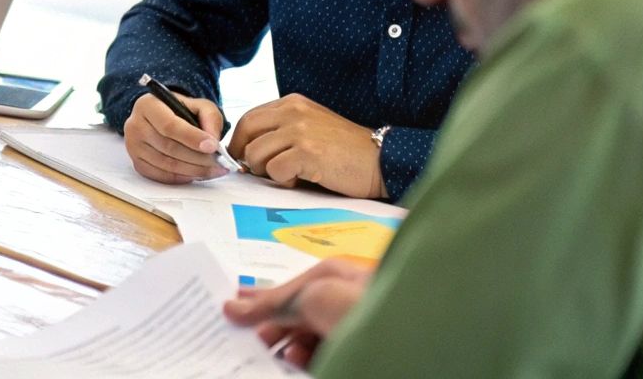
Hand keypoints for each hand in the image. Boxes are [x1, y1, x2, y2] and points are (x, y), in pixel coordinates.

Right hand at [122, 90, 229, 183]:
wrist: (162, 118)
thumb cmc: (181, 111)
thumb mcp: (199, 105)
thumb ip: (210, 118)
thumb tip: (213, 141)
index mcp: (148, 105)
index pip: (169, 125)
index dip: (192, 138)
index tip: (213, 147)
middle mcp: (135, 125)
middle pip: (168, 147)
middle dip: (197, 158)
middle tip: (219, 162)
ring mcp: (133, 146)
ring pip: (166, 164)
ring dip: (193, 170)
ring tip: (214, 169)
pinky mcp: (137, 163)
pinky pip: (161, 176)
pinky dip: (182, 178)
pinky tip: (197, 174)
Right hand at [223, 257, 373, 368]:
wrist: (415, 339)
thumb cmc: (366, 305)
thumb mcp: (310, 297)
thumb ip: (271, 303)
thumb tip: (231, 306)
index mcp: (332, 277)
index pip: (285, 289)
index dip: (256, 301)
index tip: (228, 313)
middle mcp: (341, 300)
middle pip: (293, 317)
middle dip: (270, 330)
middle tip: (247, 344)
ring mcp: (350, 329)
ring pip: (306, 341)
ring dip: (289, 350)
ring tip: (283, 358)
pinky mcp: (354, 352)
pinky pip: (320, 357)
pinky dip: (305, 363)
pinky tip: (300, 365)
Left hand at [228, 93, 384, 198]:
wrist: (380, 160)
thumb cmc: (344, 151)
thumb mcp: (310, 128)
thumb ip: (281, 132)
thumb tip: (246, 152)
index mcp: (292, 103)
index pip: (249, 118)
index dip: (240, 141)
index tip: (245, 158)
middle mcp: (293, 111)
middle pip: (245, 132)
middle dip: (245, 155)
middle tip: (258, 171)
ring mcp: (299, 130)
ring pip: (255, 153)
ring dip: (266, 171)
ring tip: (290, 174)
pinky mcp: (307, 152)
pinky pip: (274, 170)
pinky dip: (283, 181)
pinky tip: (301, 180)